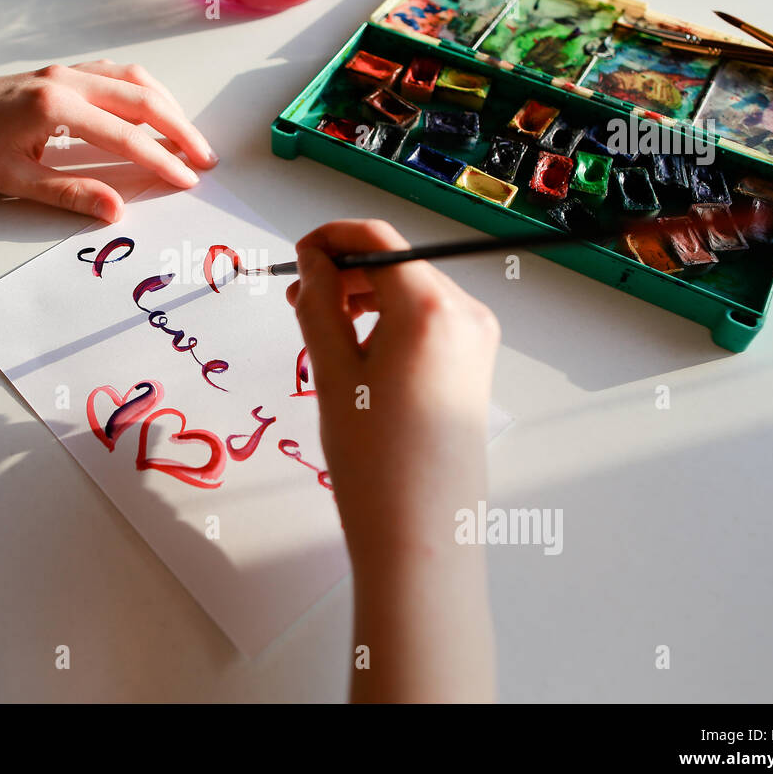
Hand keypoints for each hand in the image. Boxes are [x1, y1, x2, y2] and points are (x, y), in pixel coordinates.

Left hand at [0, 60, 216, 221]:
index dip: (161, 160)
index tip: (188, 180)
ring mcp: (63, 71)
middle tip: (206, 159)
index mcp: (54, 108)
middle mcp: (64, 81)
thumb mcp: (14, 181)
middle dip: (179, 129)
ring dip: (166, 106)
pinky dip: (142, 91)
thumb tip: (116, 211)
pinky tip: (153, 110)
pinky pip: (114, 73)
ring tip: (188, 137)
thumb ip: (70, 194)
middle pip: (141, 98)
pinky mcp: (59, 73)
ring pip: (131, 79)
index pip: (125, 135)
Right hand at [286, 219, 499, 565]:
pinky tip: (359, 354)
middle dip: (344, 271)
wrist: (422, 534)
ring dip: (365, 297)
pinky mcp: (473, 367)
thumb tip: (311, 263)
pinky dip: (389, 322)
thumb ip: (318, 305)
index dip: (330, 238)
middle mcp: (465, 315)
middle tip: (297, 300)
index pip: (377, 240)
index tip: (296, 258)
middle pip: (396, 263)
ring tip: (323, 330)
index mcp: (431, 308)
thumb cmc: (376, 461)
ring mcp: (476, 341)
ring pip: (411, 291)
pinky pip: (427, 322)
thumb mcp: (333, 373)